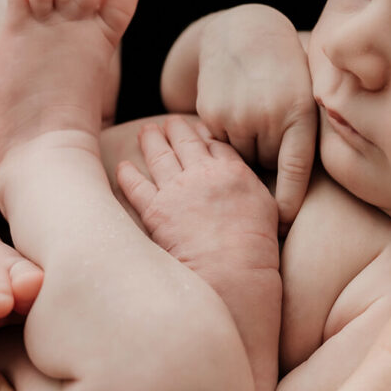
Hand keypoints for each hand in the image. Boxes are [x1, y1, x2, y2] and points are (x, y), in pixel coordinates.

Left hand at [115, 115, 279, 276]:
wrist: (232, 269)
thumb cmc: (256, 246)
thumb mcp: (267, 207)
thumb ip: (252, 187)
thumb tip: (246, 181)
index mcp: (232, 171)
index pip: (215, 144)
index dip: (204, 134)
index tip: (197, 129)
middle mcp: (202, 174)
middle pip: (186, 142)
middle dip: (176, 129)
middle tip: (169, 121)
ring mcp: (177, 191)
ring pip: (159, 156)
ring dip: (151, 141)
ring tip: (146, 131)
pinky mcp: (156, 211)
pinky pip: (136, 187)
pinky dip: (127, 175)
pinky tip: (123, 166)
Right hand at [191, 5, 316, 228]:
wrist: (243, 31)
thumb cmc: (284, 70)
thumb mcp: (306, 95)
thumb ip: (303, 135)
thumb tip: (289, 195)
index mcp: (299, 113)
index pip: (296, 170)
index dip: (289, 201)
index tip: (283, 224)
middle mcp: (267, 116)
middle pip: (264, 165)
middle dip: (266, 157)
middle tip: (267, 124)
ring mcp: (236, 115)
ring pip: (239, 158)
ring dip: (244, 147)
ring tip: (251, 114)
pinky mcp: (210, 113)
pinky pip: (219, 145)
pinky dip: (225, 136)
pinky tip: (233, 109)